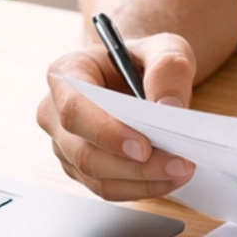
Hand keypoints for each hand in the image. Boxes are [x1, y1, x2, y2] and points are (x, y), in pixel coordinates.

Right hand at [37, 34, 198, 202]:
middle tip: (177, 163)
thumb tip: (169, 107)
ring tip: (180, 170)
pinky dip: (141, 188)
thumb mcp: (164, 47)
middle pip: (84, 152)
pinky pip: (108, 188)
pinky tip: (168, 178)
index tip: (144, 147)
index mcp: (66, 74)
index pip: (74, 109)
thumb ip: (168, 68)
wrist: (137, 76)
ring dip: (142, 181)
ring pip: (96, 177)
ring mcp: (66, 145)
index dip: (107, 132)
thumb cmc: (142, 60)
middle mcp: (56, 112)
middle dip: (134, 166)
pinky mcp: (81, 168)